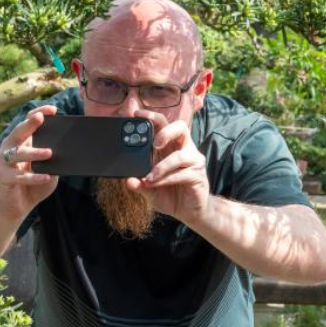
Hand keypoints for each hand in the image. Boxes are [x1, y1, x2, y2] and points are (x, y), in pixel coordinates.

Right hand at [0, 105, 59, 221]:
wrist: (15, 208)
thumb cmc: (33, 186)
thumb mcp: (48, 171)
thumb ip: (54, 161)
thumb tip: (67, 152)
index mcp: (20, 143)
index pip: (27, 122)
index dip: (38, 113)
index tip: (52, 110)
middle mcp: (9, 149)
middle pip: (18, 132)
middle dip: (29, 124)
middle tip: (41, 118)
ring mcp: (3, 163)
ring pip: (17, 153)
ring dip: (34, 152)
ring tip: (49, 153)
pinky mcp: (2, 178)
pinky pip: (19, 176)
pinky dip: (33, 177)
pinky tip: (46, 177)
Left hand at [125, 110, 210, 224]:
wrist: (189, 212)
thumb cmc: (170, 195)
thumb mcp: (149, 190)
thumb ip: (139, 184)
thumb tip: (128, 180)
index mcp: (171, 147)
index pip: (164, 124)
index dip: (152, 116)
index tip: (137, 114)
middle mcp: (184, 149)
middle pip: (180, 127)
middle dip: (165, 132)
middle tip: (154, 144)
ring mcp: (193, 161)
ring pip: (180, 155)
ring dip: (162, 167)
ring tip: (149, 178)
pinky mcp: (198, 175)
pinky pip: (182, 173)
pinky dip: (166, 179)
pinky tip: (157, 185)